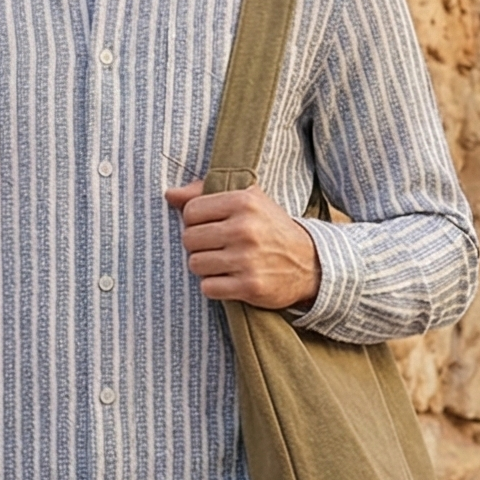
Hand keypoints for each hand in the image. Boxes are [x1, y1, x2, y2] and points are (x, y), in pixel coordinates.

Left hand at [166, 179, 320, 308]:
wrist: (309, 263)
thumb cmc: (270, 228)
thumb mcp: (247, 200)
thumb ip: (205, 193)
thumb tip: (169, 195)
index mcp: (244, 201)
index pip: (190, 211)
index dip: (194, 221)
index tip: (209, 227)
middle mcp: (245, 229)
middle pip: (189, 239)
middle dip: (198, 245)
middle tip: (216, 247)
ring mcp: (247, 259)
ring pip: (195, 264)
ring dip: (205, 267)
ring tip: (223, 263)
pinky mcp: (249, 286)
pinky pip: (208, 287)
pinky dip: (214, 286)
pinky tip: (230, 279)